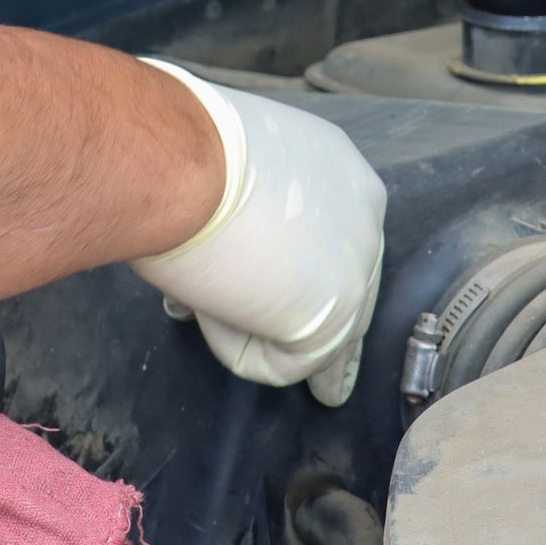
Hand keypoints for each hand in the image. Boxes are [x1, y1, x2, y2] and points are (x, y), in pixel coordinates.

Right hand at [130, 63, 386, 403]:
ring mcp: (356, 266)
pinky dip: (236, 346)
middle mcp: (364, 212)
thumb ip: (247, 217)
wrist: (181, 164)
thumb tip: (220, 266)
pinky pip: (283, 361)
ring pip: (315, 331)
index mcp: (337, 168)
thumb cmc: (182, 154)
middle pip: (347, 291)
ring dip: (259, 332)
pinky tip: (208, 304)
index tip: (299, 307)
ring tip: (215, 319)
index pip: (334, 237)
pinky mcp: (334, 316)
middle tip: (327, 390)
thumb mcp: (229, 174)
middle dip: (329, 341)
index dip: (310, 278)